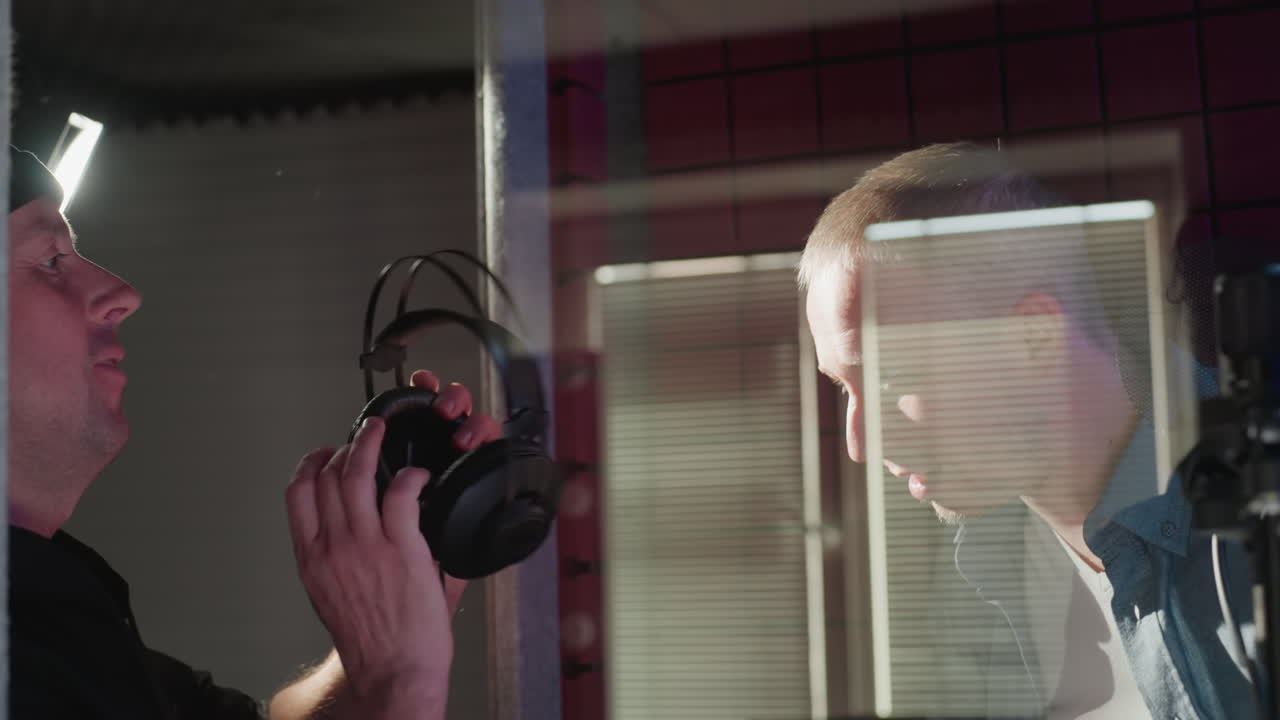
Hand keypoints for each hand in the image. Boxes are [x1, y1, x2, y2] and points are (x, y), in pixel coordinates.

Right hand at [284, 370, 500, 702]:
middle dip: (342, 448)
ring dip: (371, 444)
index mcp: (313, 560)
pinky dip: (411, 475)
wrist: (394, 674)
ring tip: (381, 432)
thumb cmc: (372, 644)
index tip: (321, 454)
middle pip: (325, 477)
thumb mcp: (334, 598)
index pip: (296, 496)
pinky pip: (401, 493)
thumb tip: (357, 531)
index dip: (308, 464)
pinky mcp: (403, 548)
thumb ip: (339, 560)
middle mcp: (334, 548)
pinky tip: (420, 475)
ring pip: (357, 475)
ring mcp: (366, 546)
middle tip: (360, 436)